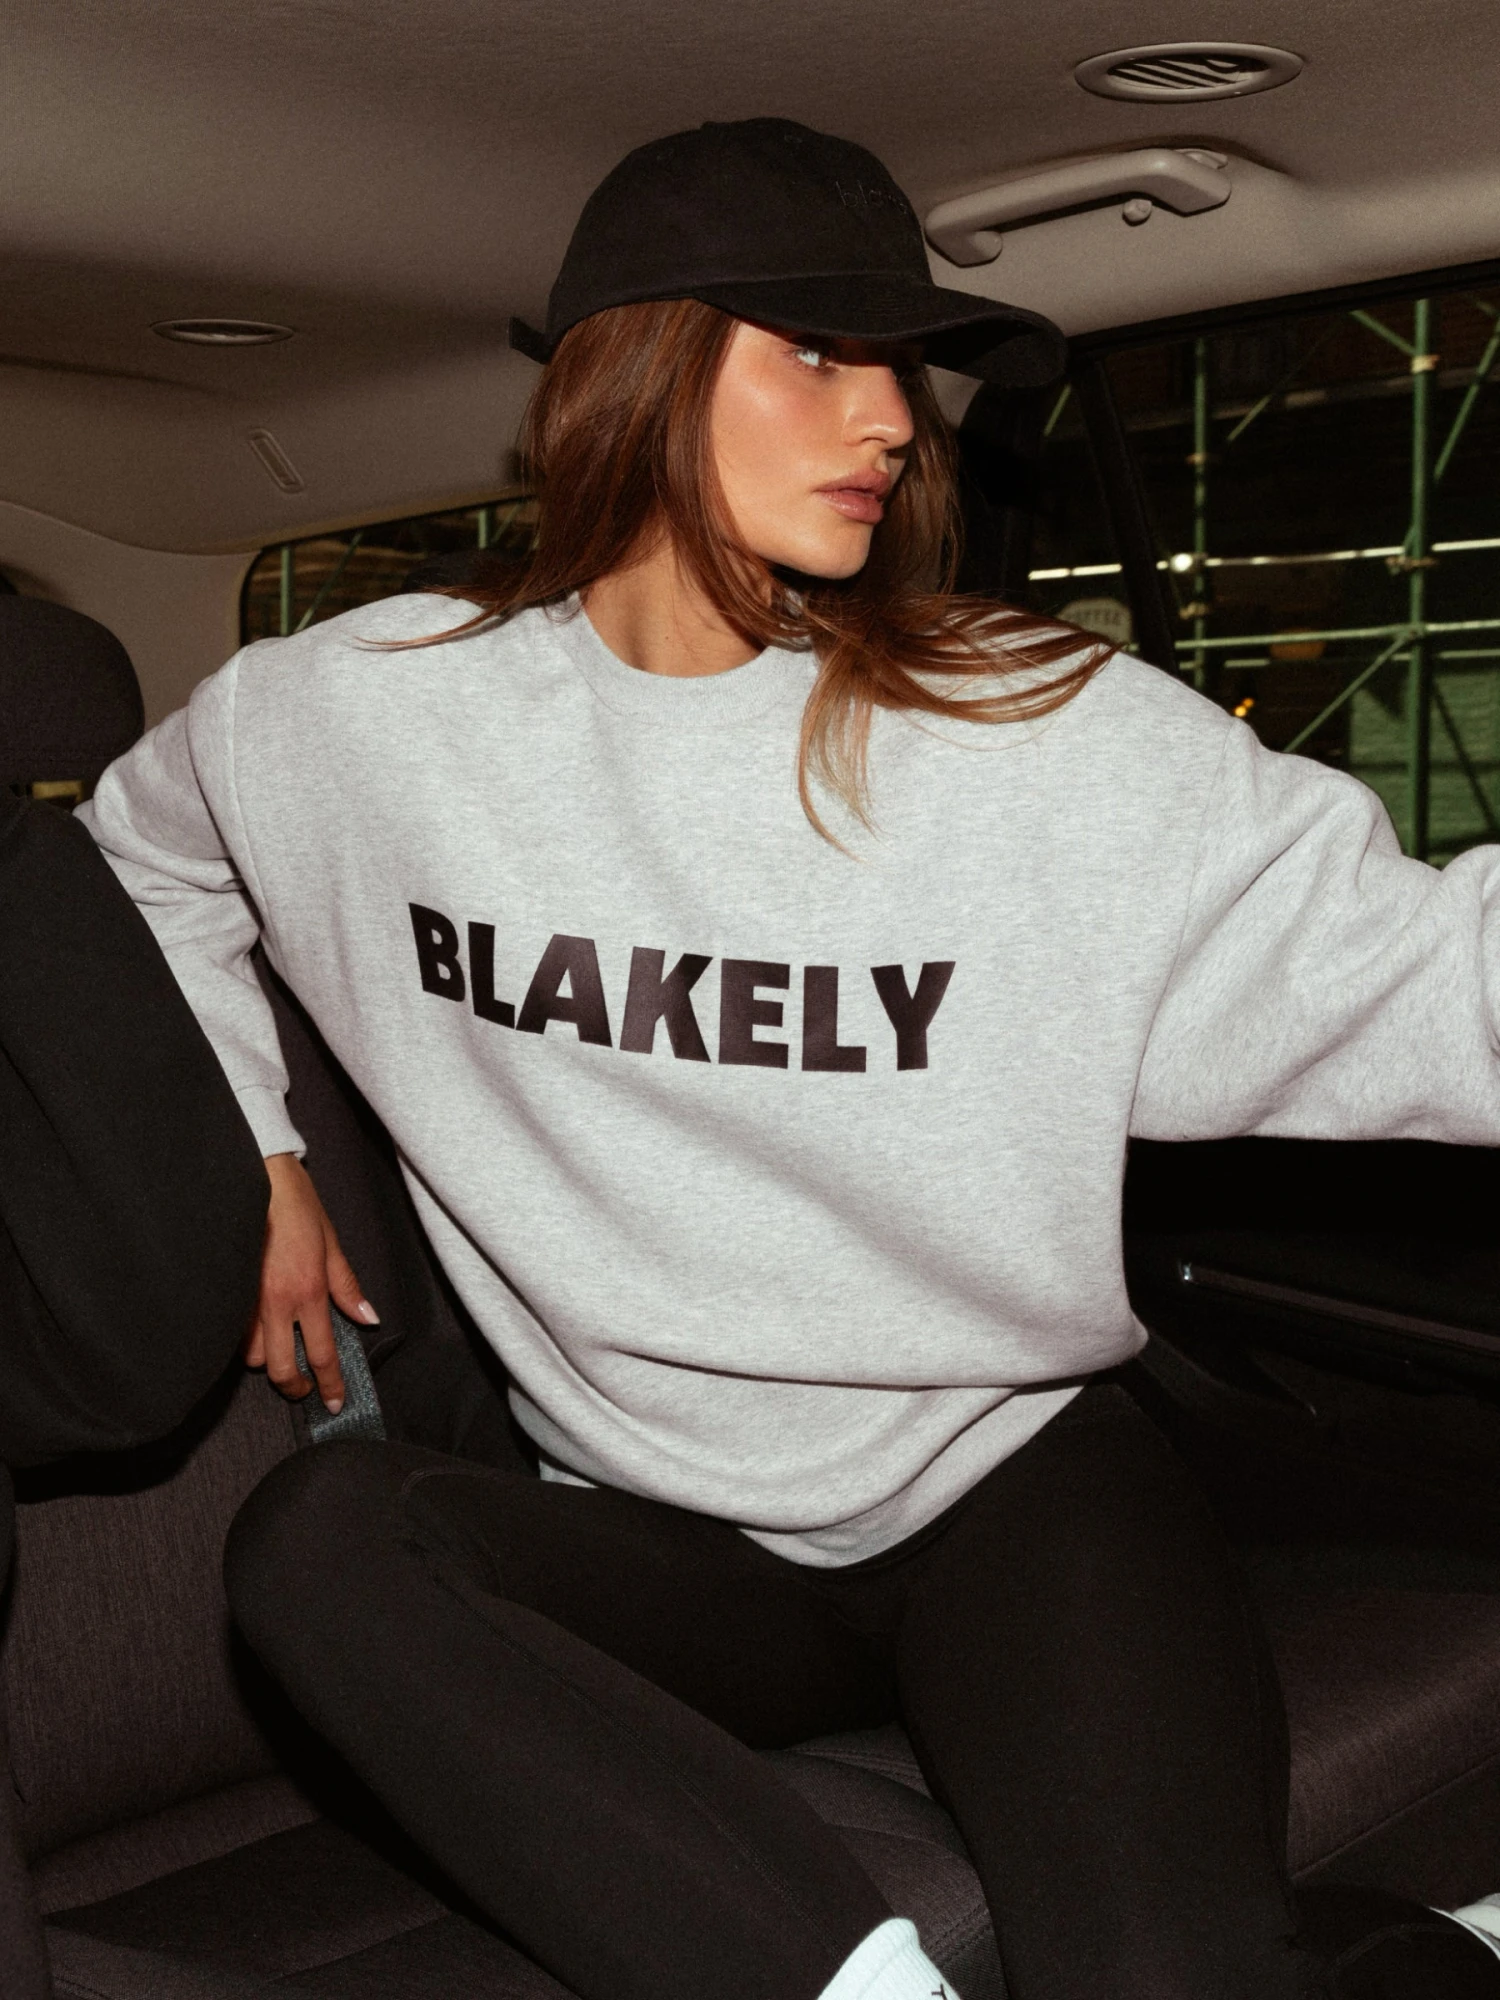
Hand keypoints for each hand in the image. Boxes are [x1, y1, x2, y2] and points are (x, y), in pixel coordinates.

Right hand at [245, 1153, 378, 1411]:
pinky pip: (234, 1335)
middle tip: (305, 1387)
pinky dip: (247, 1342)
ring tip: (282, 1348)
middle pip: (281, 1370)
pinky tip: (258, 1331)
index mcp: (307, 1291)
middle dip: (295, 1387)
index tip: (333, 1404)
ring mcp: (244, 1301)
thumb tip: (368, 1318)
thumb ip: (347, 1286)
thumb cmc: (297, 1207)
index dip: (330, 1384)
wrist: (255, 1178)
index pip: (322, 1354)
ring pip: (253, 1357)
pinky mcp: (226, 1293)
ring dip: (269, 1360)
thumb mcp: (332, 1244)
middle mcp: (274, 1303)